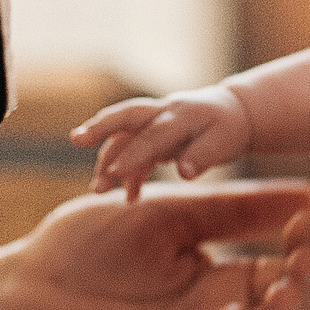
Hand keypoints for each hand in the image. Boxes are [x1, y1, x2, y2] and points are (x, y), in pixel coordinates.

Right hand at [73, 87, 253, 197]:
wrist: (233, 113)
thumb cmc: (228, 129)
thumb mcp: (224, 142)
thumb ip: (203, 156)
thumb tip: (184, 172)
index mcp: (180, 115)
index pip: (153, 135)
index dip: (133, 154)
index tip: (114, 173)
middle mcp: (162, 113)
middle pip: (127, 117)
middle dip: (100, 128)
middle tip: (76, 139)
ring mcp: (154, 120)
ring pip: (124, 136)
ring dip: (108, 159)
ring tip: (98, 189)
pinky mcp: (151, 132)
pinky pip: (131, 148)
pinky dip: (127, 171)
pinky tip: (128, 196)